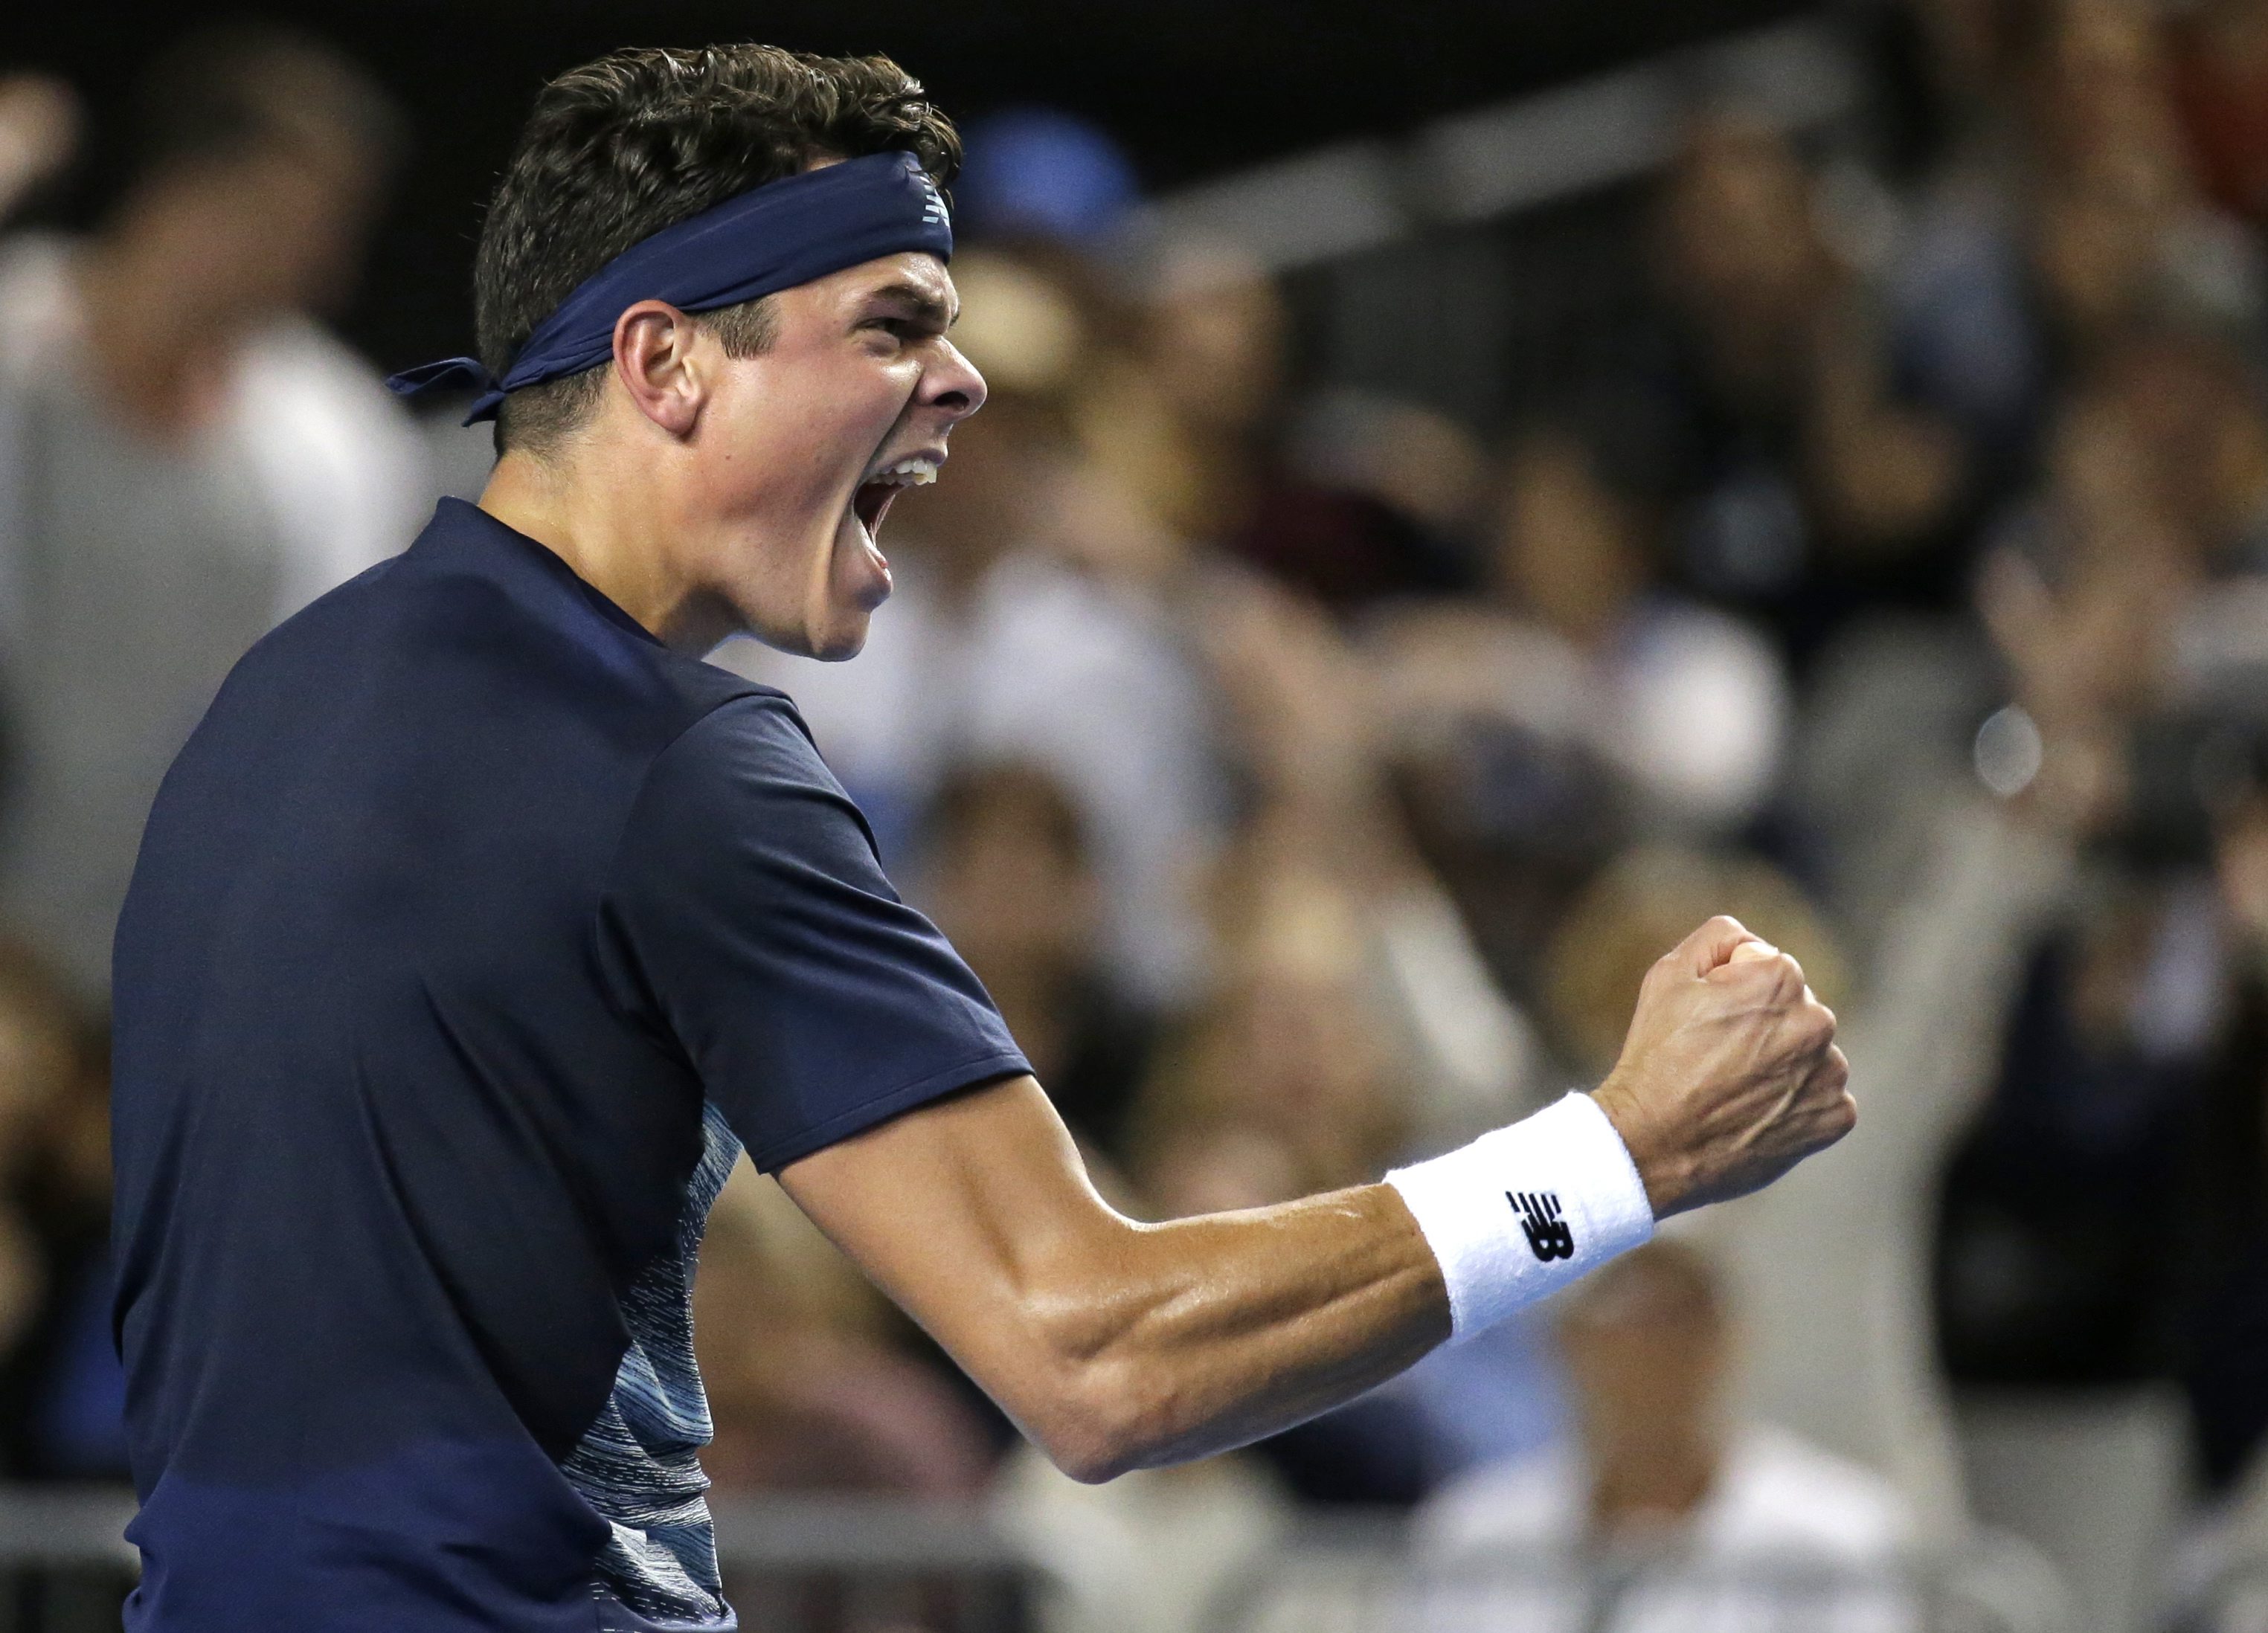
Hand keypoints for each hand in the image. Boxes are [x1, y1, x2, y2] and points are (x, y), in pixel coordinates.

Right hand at [1590, 915, 1853, 1217]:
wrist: (1655, 1144)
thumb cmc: (1657, 1057)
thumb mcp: (1668, 974)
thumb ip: (1718, 937)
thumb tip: (1750, 941)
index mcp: (1780, 977)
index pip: (1763, 965)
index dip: (1726, 989)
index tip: (1703, 1021)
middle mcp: (1816, 1020)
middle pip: (1791, 1008)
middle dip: (1760, 1024)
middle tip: (1714, 1057)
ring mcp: (1830, 1072)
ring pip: (1808, 1052)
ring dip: (1781, 1063)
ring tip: (1734, 1088)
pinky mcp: (1834, 1116)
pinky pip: (1822, 1096)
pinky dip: (1795, 1103)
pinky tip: (1756, 1112)